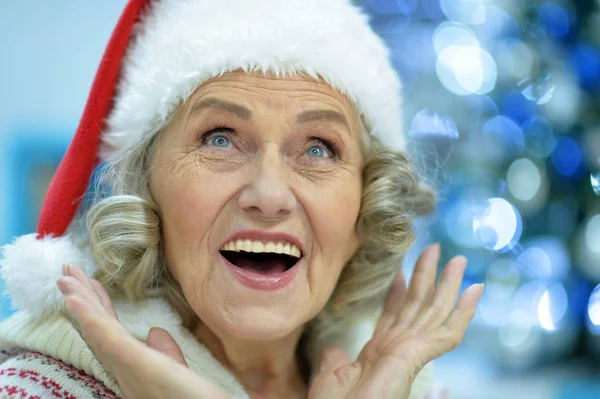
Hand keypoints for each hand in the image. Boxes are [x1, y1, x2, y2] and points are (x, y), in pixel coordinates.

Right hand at [56, 264, 228, 398]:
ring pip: (96, 328)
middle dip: (81, 298)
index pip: (110, 330)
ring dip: (79, 301)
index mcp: (130, 365)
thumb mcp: (171, 367)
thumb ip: (163, 350)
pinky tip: (74, 299)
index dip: (98, 306)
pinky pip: (106, 337)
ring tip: (64, 277)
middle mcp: (121, 368)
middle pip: (96, 326)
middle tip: (67, 271)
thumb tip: (156, 332)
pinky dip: (88, 317)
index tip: (90, 283)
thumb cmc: (185, 395)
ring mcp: (125, 366)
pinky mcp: (133, 362)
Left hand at [308, 243, 482, 398]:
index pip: (393, 315)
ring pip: (436, 311)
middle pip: (417, 304)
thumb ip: (336, 359)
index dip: (398, 292)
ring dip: (449, 285)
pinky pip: (449, 331)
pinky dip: (464, 311)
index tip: (400, 272)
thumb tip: (333, 348)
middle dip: (427, 277)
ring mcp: (412, 350)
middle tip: (434, 249)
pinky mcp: (420, 355)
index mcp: (379, 351)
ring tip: (457, 259)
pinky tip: (475, 290)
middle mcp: (398, 347)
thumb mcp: (331, 376)